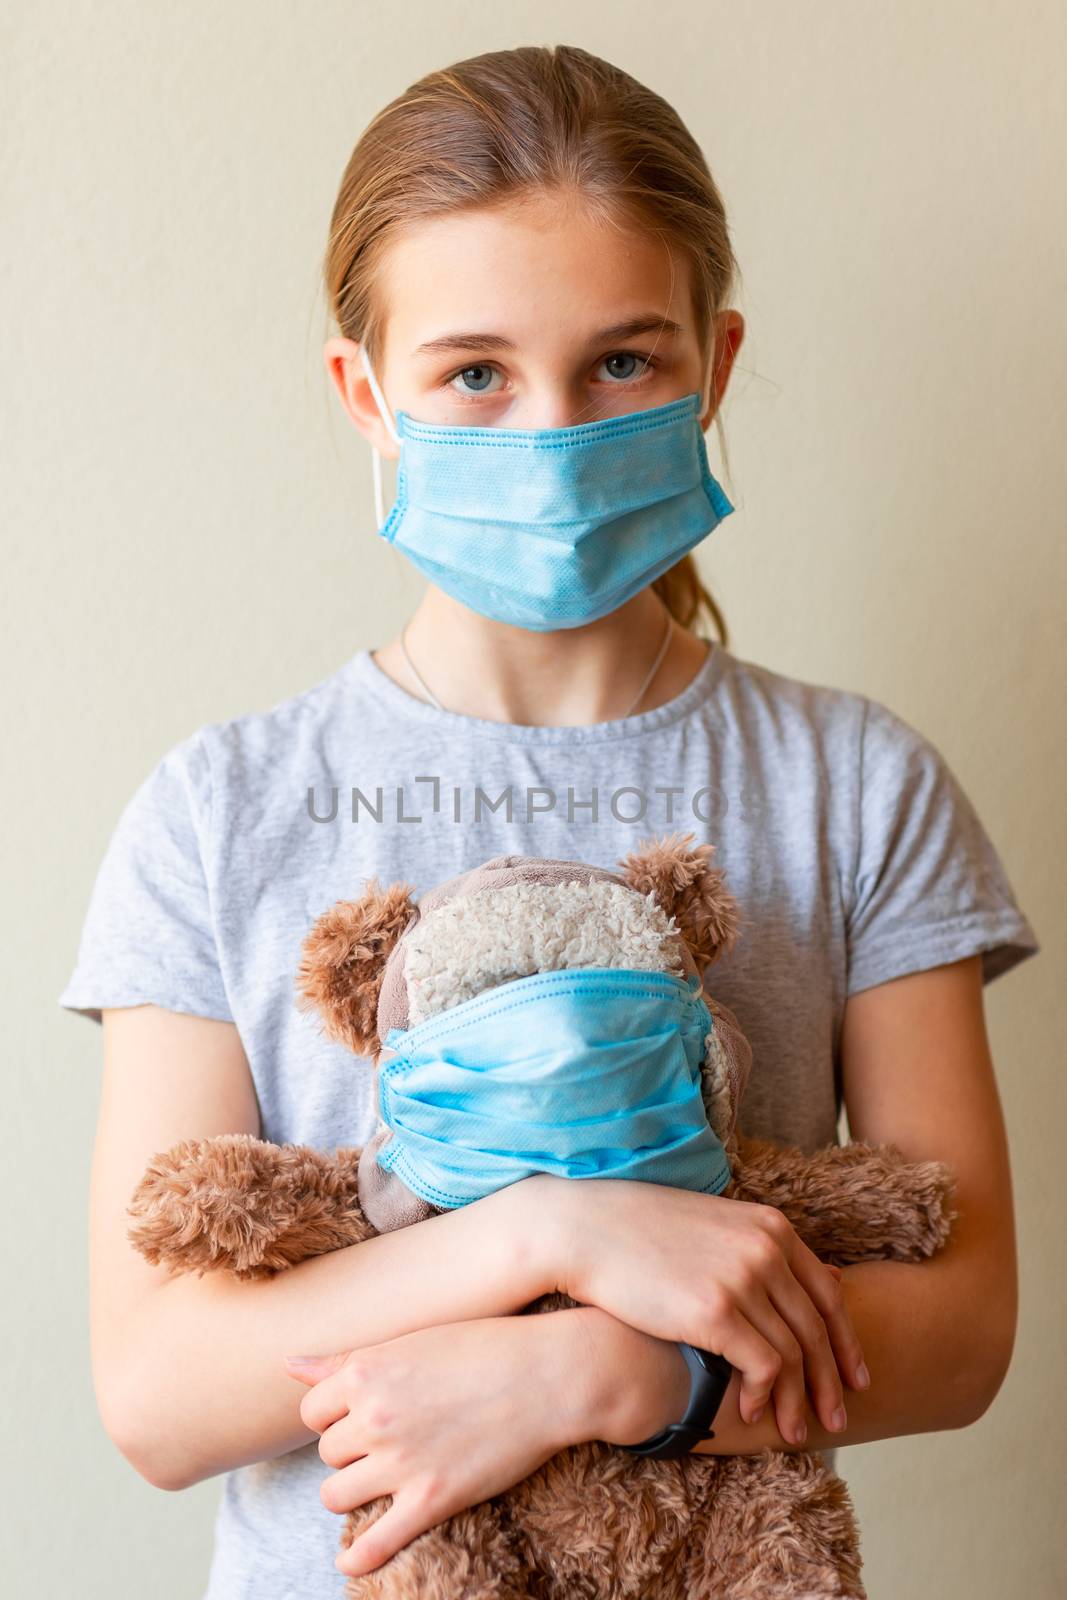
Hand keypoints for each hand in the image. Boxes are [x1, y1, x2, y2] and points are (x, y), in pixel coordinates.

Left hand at [283, 1311, 590, 1577]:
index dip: (335, 1417)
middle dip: (350, 1452)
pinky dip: (358, 1557)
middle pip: (328, 1453)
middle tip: (385, 1443)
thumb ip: (344, 1360)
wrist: (548, 1374)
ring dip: (353, 1491)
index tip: (359, 1417)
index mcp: (367, 1372)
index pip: (313, 1412)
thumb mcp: (410, 1341)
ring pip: (338, 1495)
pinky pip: (375, 1542)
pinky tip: (350, 1561)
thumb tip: (287, 1364)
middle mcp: (375, 1416)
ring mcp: (401, 1461)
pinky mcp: (431, 1499)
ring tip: (378, 1482)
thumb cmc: (483, 1347)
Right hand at [533, 1174, 868, 1448]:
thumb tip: (823, 1275)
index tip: (854, 1378)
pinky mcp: (718, 1311)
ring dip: (798, 1401)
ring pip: (795, 1355)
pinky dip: (763, 1396)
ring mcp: (745, 1278)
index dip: (845, 1341)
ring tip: (795, 1432)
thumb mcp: (716, 1228)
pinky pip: (763, 1367)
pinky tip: (752, 1413)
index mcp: (770, 1227)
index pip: (827, 1293)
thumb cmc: (643, 1231)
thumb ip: (762, 1252)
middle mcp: (767, 1249)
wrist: (587, 1228)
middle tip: (836, 1420)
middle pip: (817, 1329)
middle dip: (831, 1381)